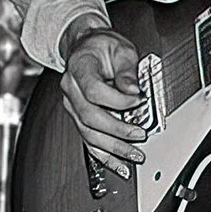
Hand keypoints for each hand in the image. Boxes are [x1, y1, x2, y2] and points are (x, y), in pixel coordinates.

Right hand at [60, 25, 146, 178]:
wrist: (87, 46)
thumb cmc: (103, 46)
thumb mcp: (121, 49)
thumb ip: (127, 71)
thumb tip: (134, 90)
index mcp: (79, 68)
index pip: (94, 91)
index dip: (118, 99)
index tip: (139, 100)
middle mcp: (71, 89)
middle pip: (89, 117)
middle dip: (117, 130)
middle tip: (139, 135)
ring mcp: (72, 105)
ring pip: (88, 133)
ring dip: (112, 148)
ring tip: (133, 155)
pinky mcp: (78, 116)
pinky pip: (88, 139)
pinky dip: (103, 155)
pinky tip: (118, 164)